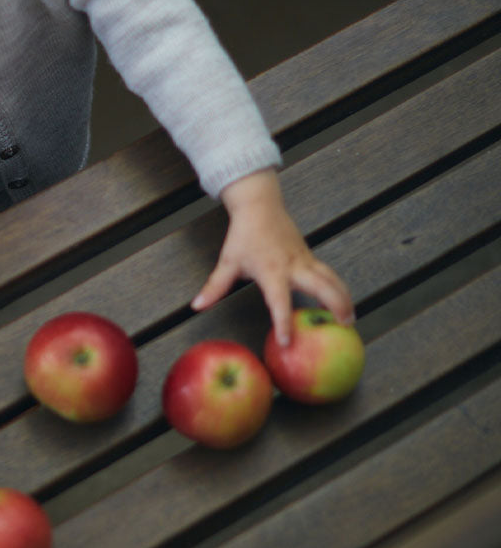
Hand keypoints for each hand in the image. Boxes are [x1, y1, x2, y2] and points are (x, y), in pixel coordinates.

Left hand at [191, 169, 353, 344]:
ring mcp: (305, 260)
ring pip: (331, 278)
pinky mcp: (309, 257)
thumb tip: (197, 305)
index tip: (286, 341)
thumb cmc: (244, 235)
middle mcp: (293, 266)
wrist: (260, 206)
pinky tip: (341, 301)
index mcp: (272, 271)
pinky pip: (328, 274)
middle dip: (335, 304)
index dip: (283, 322)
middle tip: (344, 324)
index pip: (279, 301)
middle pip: (322, 286)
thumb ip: (215, 286)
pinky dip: (337, 287)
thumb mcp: (228, 262)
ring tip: (350, 319)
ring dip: (343, 296)